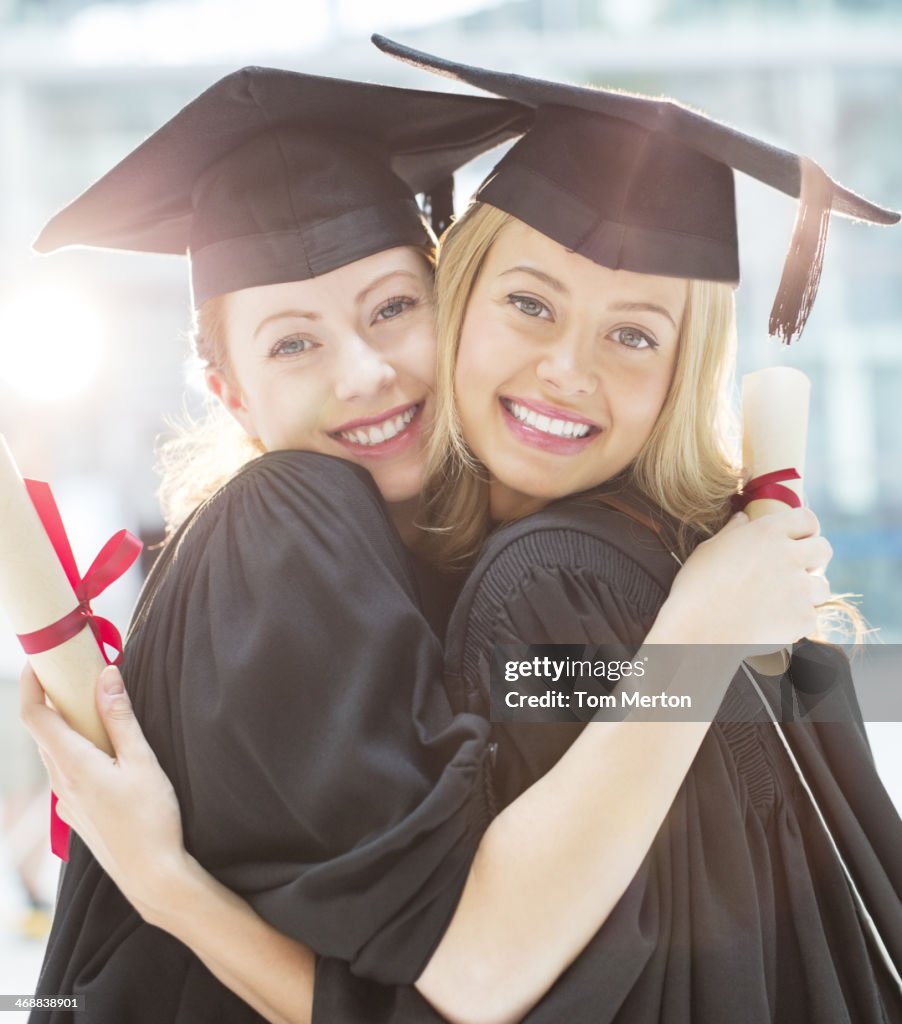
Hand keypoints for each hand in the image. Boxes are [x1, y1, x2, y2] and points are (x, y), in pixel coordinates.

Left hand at [19, 662, 188, 922]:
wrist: (152, 877)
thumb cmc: (152, 820)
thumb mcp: (142, 762)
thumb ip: (121, 718)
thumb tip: (106, 676)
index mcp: (74, 764)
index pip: (36, 716)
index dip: (33, 684)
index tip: (42, 660)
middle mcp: (62, 782)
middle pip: (44, 730)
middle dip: (55, 698)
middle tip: (80, 674)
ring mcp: (67, 801)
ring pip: (55, 751)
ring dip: (67, 724)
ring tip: (95, 706)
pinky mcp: (78, 812)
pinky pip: (66, 770)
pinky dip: (75, 747)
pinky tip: (104, 748)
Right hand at [659, 507, 831, 649]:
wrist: (699, 630)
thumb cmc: (696, 587)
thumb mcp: (709, 549)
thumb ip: (733, 532)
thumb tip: (743, 519)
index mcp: (767, 532)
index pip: (806, 519)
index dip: (805, 529)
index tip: (799, 539)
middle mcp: (789, 555)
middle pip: (824, 549)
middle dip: (814, 559)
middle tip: (795, 571)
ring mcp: (800, 588)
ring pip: (822, 586)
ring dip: (808, 593)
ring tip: (782, 602)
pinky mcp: (803, 618)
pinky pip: (809, 617)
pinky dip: (795, 622)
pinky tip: (772, 623)